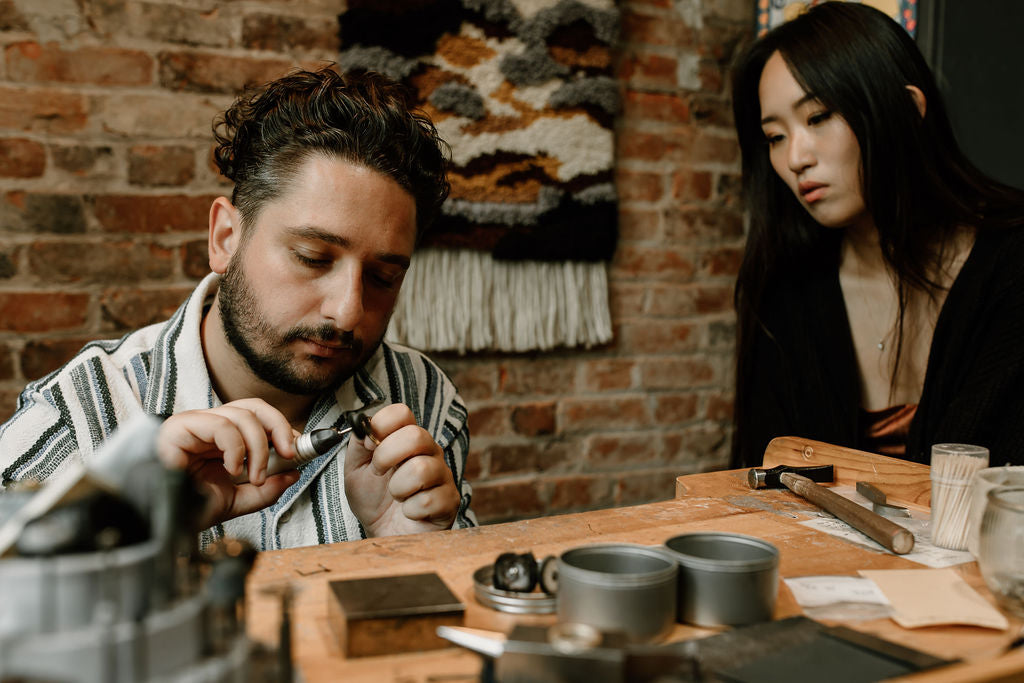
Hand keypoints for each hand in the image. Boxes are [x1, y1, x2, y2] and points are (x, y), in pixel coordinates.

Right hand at [157, 398, 301, 528]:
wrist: (156, 521)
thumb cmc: (187, 508)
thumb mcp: (236, 502)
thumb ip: (265, 490)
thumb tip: (293, 473)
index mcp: (222, 440)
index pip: (259, 418)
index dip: (283, 430)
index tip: (301, 451)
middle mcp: (210, 427)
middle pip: (254, 407)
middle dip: (279, 427)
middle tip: (290, 454)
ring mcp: (194, 425)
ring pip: (241, 414)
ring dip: (259, 447)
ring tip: (253, 475)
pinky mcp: (180, 428)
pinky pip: (220, 425)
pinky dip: (236, 448)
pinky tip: (231, 469)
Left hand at [344, 403, 459, 536]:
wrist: (384, 533)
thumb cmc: (374, 500)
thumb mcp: (356, 469)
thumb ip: (358, 444)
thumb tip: (366, 428)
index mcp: (406, 439)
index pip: (401, 413)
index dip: (381, 426)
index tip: (370, 447)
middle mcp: (428, 452)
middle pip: (416, 435)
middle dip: (387, 456)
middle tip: (379, 472)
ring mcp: (442, 475)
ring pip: (421, 469)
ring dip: (398, 488)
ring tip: (397, 496)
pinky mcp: (450, 500)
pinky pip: (428, 500)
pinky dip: (410, 510)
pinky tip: (410, 512)